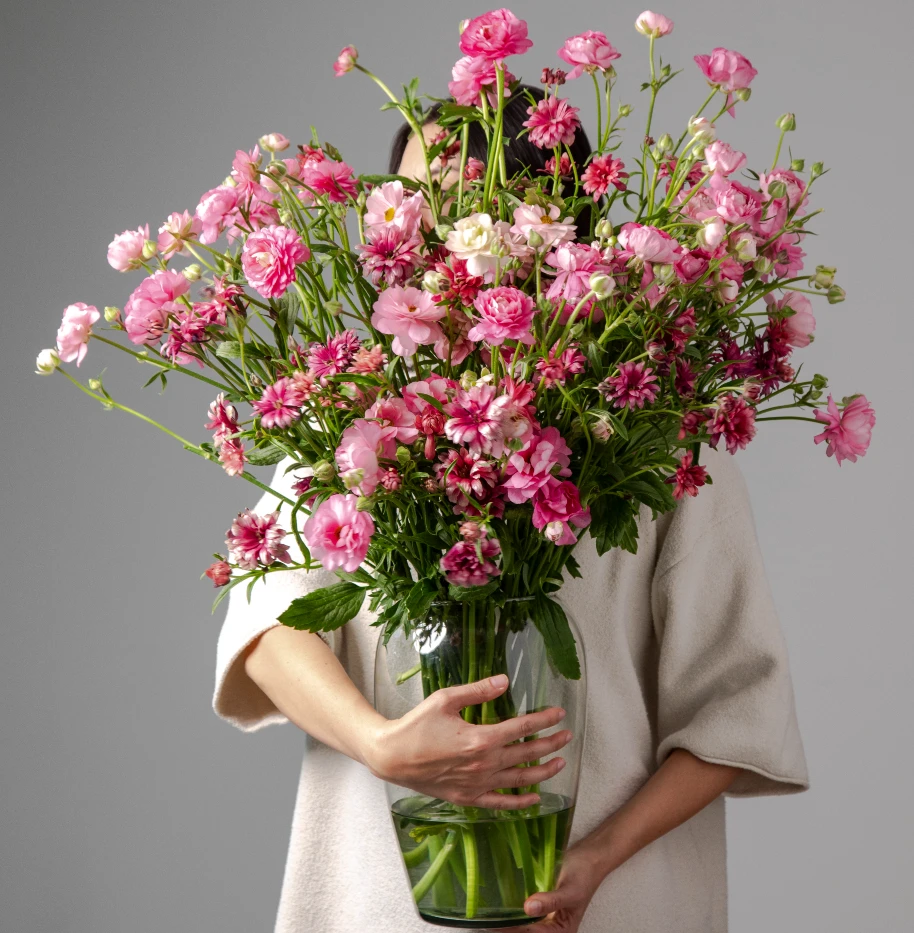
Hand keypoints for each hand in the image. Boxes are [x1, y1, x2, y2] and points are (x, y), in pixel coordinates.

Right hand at [366, 675, 571, 810]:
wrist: (391, 757)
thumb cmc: (416, 725)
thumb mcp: (445, 700)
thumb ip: (477, 691)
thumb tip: (504, 680)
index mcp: (480, 738)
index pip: (522, 727)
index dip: (544, 720)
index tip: (559, 714)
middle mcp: (484, 764)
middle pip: (527, 753)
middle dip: (551, 743)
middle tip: (567, 735)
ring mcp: (477, 784)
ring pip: (520, 779)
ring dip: (544, 771)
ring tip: (560, 762)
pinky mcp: (468, 798)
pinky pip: (501, 803)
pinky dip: (521, 802)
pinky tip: (535, 798)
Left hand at [495, 840, 605, 932]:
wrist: (589, 858)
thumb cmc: (583, 876)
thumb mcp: (569, 891)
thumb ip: (550, 901)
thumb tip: (528, 908)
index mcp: (562, 931)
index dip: (515, 931)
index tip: (496, 925)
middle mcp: (553, 928)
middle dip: (510, 929)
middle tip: (488, 923)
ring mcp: (546, 917)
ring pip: (524, 926)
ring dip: (509, 923)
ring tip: (490, 918)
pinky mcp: (540, 906)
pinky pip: (525, 914)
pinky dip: (513, 913)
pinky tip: (500, 907)